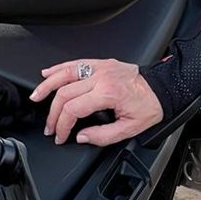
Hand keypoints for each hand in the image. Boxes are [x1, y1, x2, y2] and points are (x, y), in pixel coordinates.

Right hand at [29, 59, 163, 145]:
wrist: (164, 87)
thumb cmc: (150, 105)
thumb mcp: (130, 128)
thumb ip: (103, 136)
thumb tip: (81, 136)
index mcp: (109, 93)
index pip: (72, 109)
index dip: (61, 126)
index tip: (60, 136)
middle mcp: (103, 77)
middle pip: (65, 93)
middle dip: (52, 113)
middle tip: (50, 127)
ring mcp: (102, 67)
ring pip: (66, 73)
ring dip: (47, 85)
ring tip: (36, 97)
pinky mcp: (103, 63)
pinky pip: (77, 62)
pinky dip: (60, 67)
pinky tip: (48, 73)